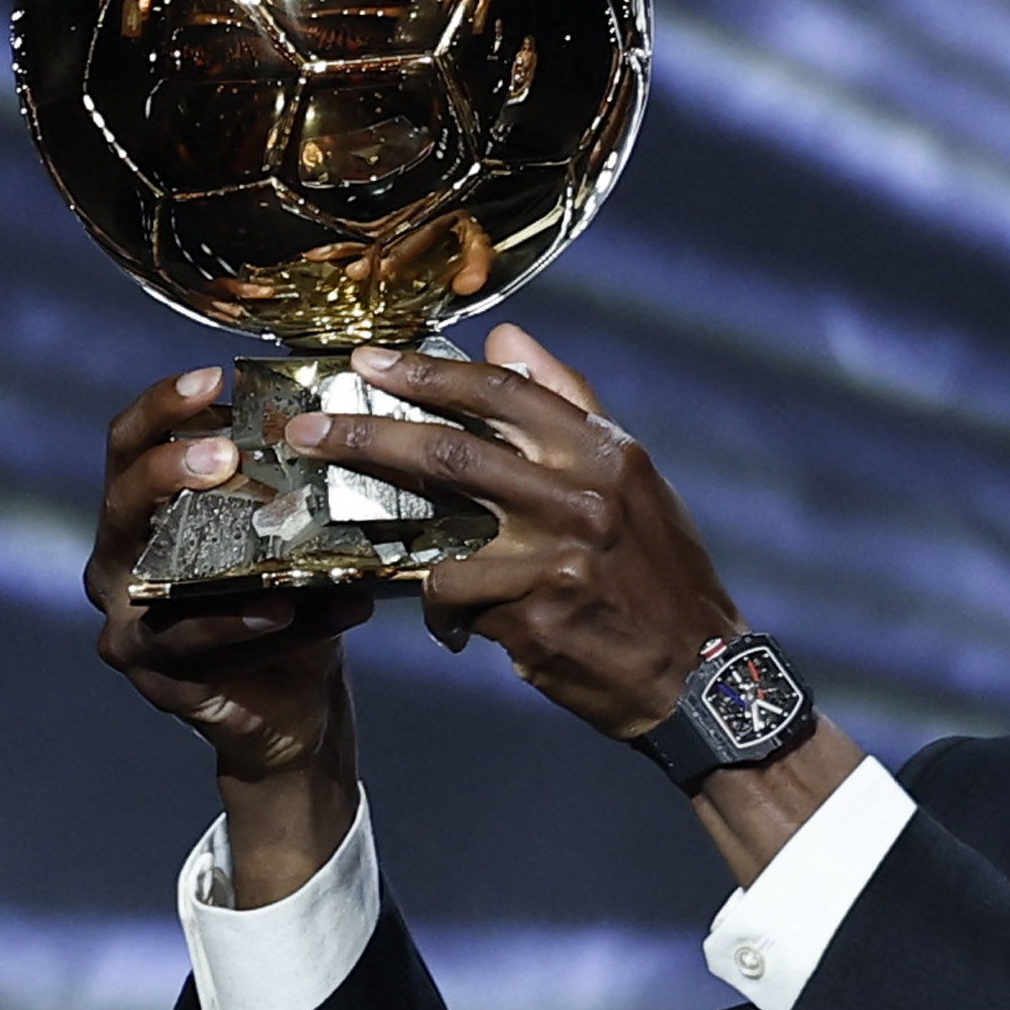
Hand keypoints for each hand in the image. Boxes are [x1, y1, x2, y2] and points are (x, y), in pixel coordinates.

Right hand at [88, 367, 371, 903]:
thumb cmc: (295, 600)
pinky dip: (245, 624)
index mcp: (145, 511)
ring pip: (155, 580)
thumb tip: (362, 413)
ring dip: (214, 552)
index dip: (163, 405)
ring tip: (264, 526)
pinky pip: (196, 645)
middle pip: (123, 499)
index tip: (213, 377)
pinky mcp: (157, 676)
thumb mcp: (298, 535)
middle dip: (171, 468)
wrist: (295, 704)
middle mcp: (119, 561)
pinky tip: (288, 608)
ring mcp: (127, 622)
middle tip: (226, 453)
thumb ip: (304, 484)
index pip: (130, 442)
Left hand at [281, 325, 863, 884]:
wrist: (700, 670)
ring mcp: (557, 557)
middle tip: (309, 428)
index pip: (503, 390)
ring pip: (439, 533)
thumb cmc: (660, 571)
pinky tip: (451, 623)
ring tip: (351, 533)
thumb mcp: (633, 478)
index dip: (427, 370)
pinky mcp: (535, 616)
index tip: (368, 359)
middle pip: (450, 451)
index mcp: (605, 451)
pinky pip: (455, 601)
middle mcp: (582, 496)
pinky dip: (443, 609)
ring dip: (388, 533)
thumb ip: (568, 404)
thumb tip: (504, 338)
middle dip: (366, 435)